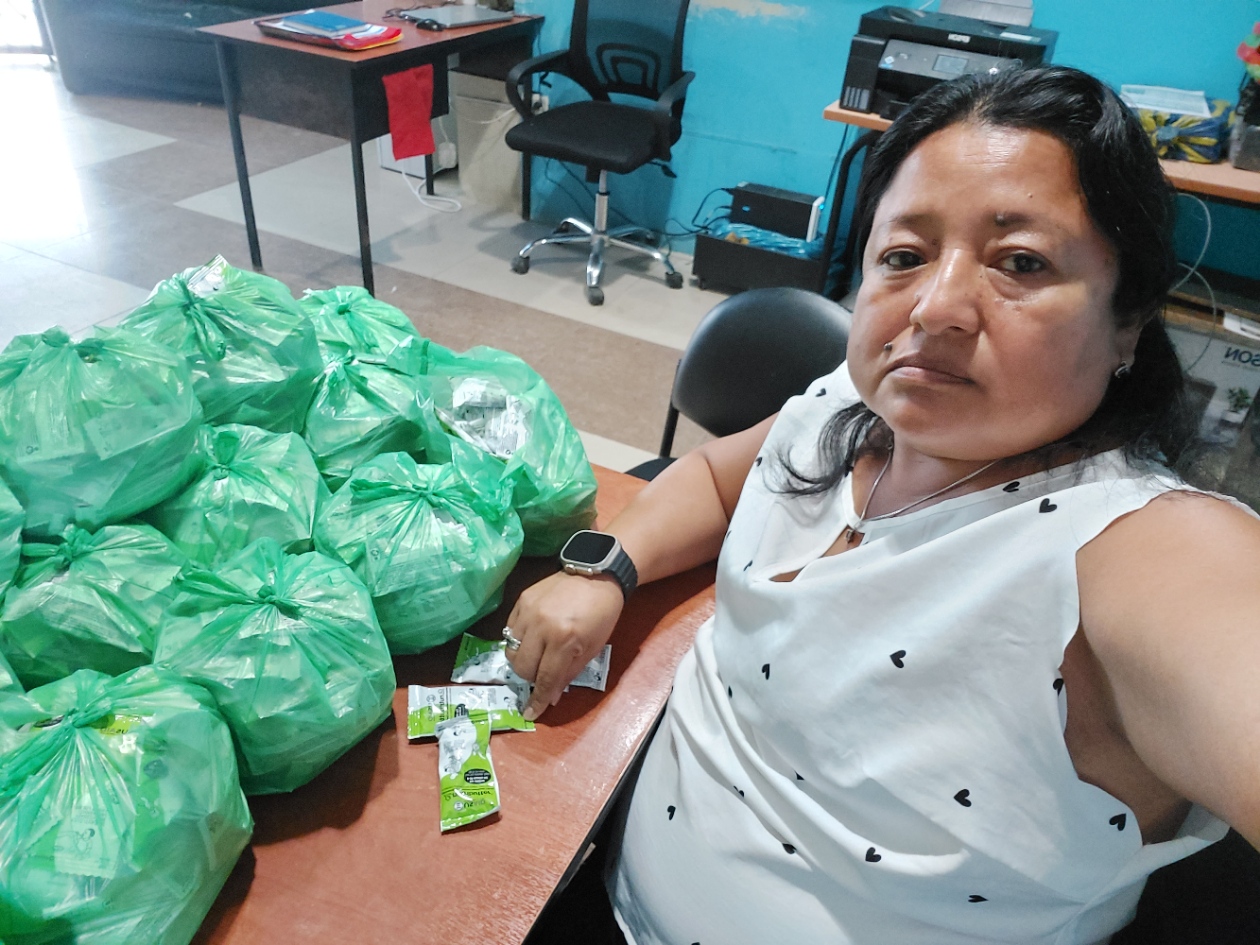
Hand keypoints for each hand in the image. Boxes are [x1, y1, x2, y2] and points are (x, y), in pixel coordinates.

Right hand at [504, 569, 624, 720]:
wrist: (597, 575)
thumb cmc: (602, 614)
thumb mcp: (592, 648)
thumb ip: (569, 673)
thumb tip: (551, 697)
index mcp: (564, 640)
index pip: (546, 678)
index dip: (538, 699)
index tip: (530, 713)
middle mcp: (542, 626)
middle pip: (522, 667)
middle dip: (531, 677)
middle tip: (542, 673)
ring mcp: (528, 611)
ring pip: (511, 650)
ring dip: (522, 660)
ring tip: (536, 655)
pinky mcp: (521, 600)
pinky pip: (509, 630)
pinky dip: (518, 640)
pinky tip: (531, 638)